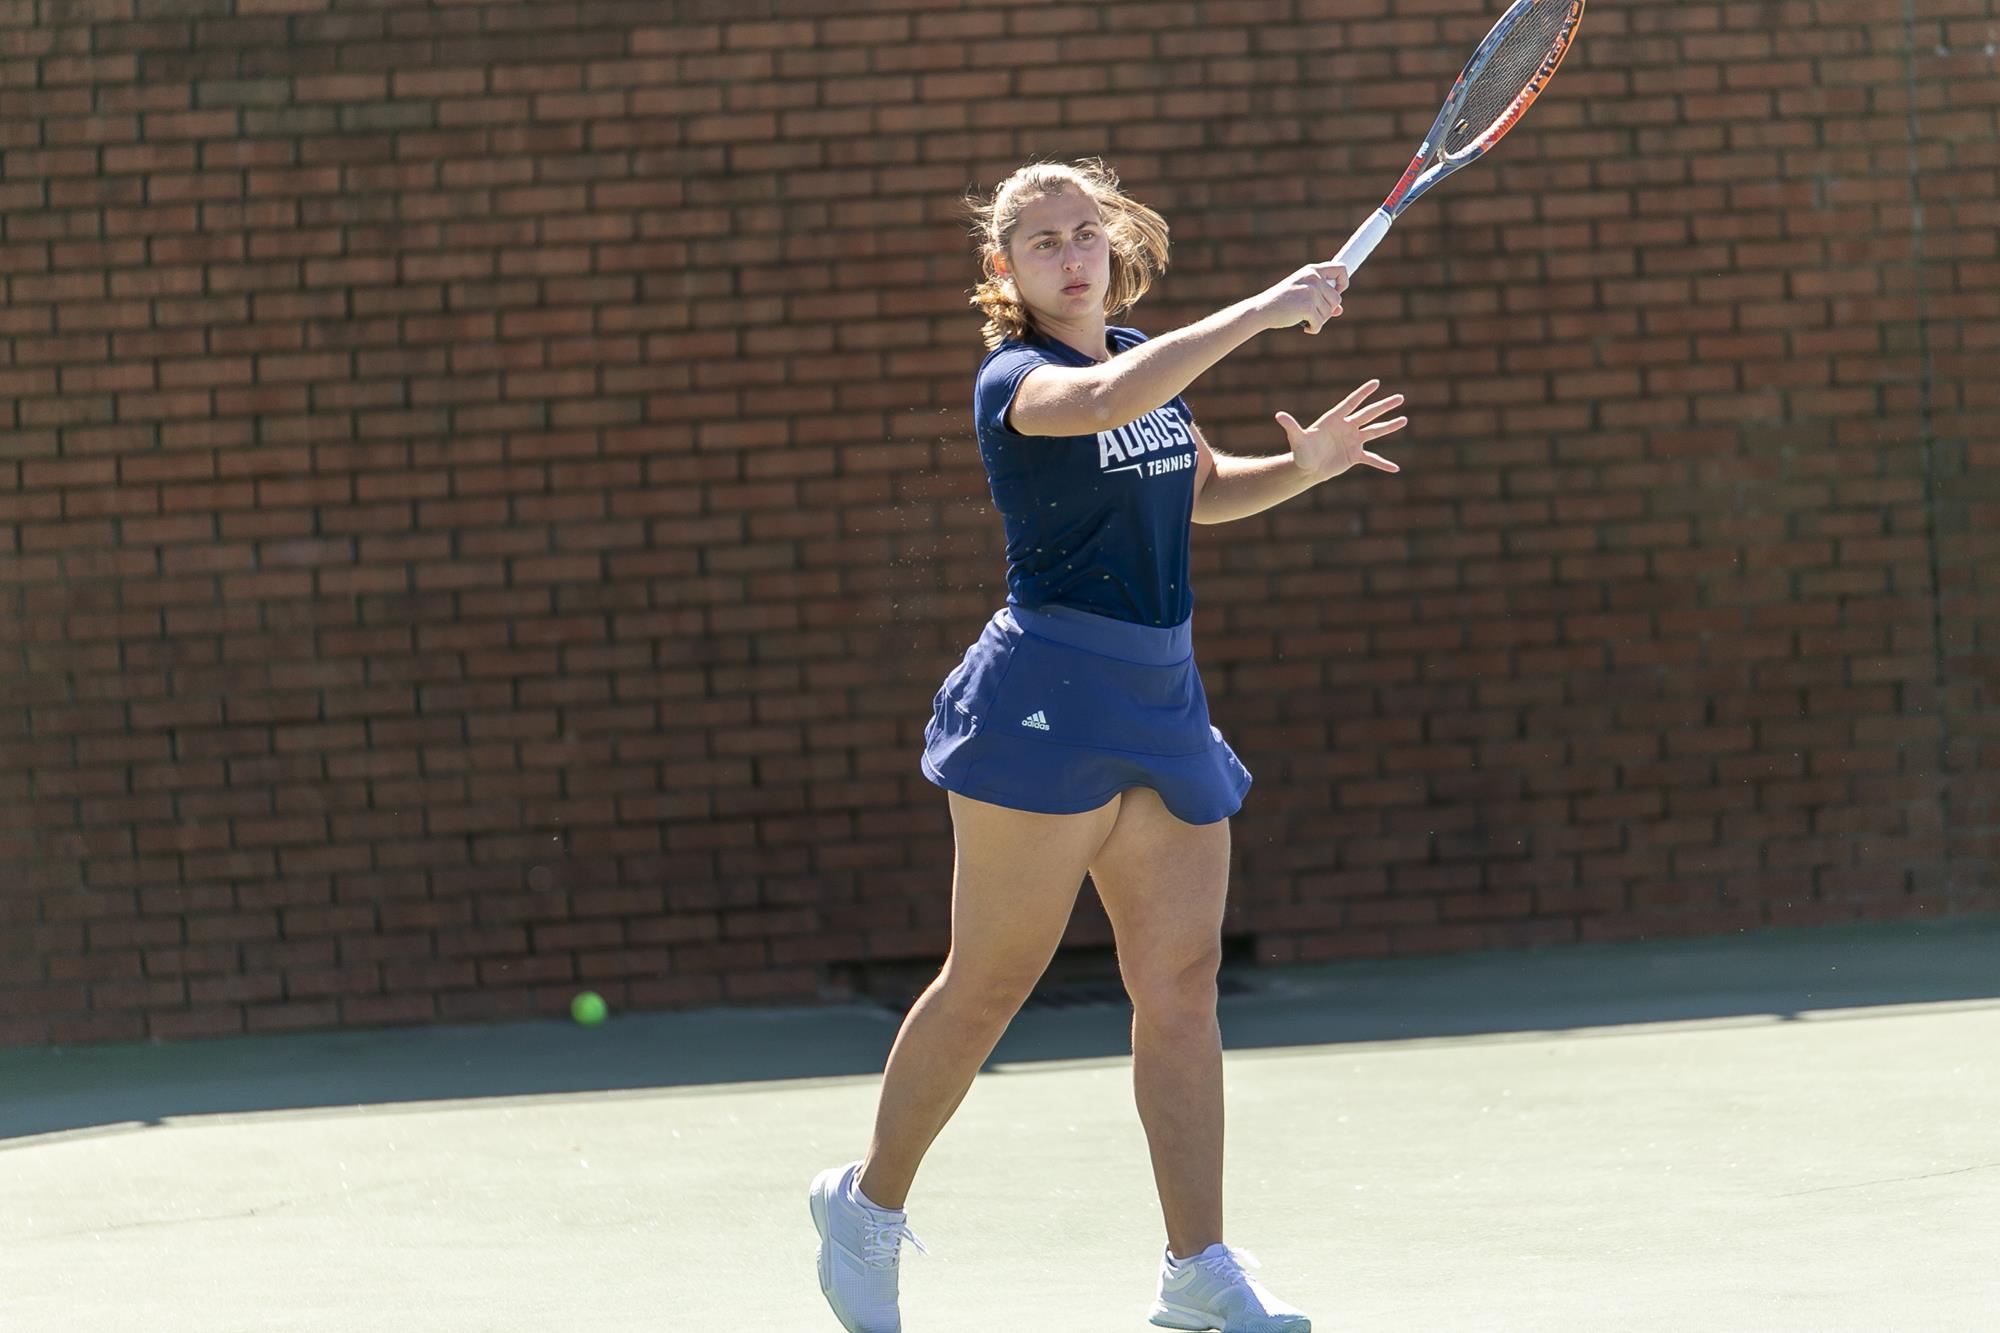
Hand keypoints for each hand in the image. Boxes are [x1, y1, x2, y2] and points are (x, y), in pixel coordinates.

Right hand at [1256, 262, 1348, 334]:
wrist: (1262, 310)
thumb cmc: (1282, 302)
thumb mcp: (1302, 295)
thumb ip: (1321, 299)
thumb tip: (1339, 310)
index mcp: (1312, 270)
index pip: (1341, 269)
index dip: (1343, 283)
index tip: (1336, 292)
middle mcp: (1313, 278)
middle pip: (1337, 299)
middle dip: (1327, 310)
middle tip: (1311, 314)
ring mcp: (1310, 292)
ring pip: (1329, 312)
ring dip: (1318, 320)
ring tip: (1303, 318)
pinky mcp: (1307, 306)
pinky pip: (1320, 323)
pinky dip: (1313, 329)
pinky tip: (1304, 328)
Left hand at [1276, 379, 1407, 476]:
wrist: (1307, 467)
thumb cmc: (1301, 451)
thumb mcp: (1297, 439)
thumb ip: (1291, 426)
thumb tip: (1278, 415)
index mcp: (1335, 419)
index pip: (1351, 403)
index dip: (1363, 393)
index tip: (1376, 383)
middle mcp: (1347, 427)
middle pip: (1368, 414)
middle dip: (1384, 406)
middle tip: (1400, 397)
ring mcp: (1353, 440)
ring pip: (1374, 431)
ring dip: (1389, 426)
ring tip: (1404, 420)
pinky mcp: (1355, 455)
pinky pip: (1372, 459)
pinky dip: (1382, 464)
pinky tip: (1395, 468)